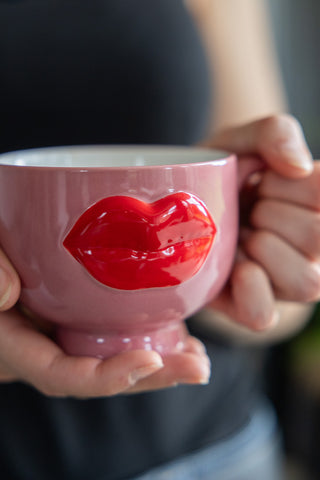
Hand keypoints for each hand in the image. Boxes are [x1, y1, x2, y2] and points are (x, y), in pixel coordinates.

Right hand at [0, 251, 209, 395]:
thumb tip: (9, 290)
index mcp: (16, 342)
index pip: (60, 375)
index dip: (105, 377)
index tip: (151, 360)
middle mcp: (42, 347)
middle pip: (100, 376)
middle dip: (151, 377)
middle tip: (197, 366)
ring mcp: (61, 336)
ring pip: (111, 360)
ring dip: (159, 363)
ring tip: (198, 356)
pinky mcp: (77, 320)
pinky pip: (112, 337)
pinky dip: (147, 337)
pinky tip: (178, 331)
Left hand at [206, 114, 319, 329]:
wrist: (180, 208)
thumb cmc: (219, 175)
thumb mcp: (240, 141)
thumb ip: (274, 134)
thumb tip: (298, 166)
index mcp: (317, 208)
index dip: (290, 185)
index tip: (264, 180)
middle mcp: (315, 250)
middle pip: (317, 236)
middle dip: (270, 211)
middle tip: (247, 207)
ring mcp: (286, 284)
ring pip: (306, 281)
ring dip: (262, 247)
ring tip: (241, 235)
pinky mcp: (250, 308)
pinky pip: (263, 317)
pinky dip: (250, 289)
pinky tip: (236, 266)